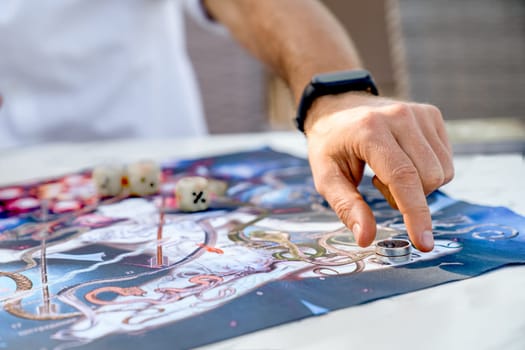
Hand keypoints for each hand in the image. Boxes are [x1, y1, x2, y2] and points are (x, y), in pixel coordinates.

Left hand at [305, 92, 453, 251]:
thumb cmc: (330, 144)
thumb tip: (366, 238)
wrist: (337, 105)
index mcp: (370, 130)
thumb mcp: (326, 177)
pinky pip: (445, 160)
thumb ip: (347, 207)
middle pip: (428, 178)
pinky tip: (402, 161)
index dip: (415, 213)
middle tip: (377, 186)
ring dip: (418, 186)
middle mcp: (400, 116)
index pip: (403, 177)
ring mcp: (419, 113)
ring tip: (387, 172)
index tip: (424, 243)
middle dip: (408, 198)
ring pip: (442, 171)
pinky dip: (427, 172)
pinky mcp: (431, 115)